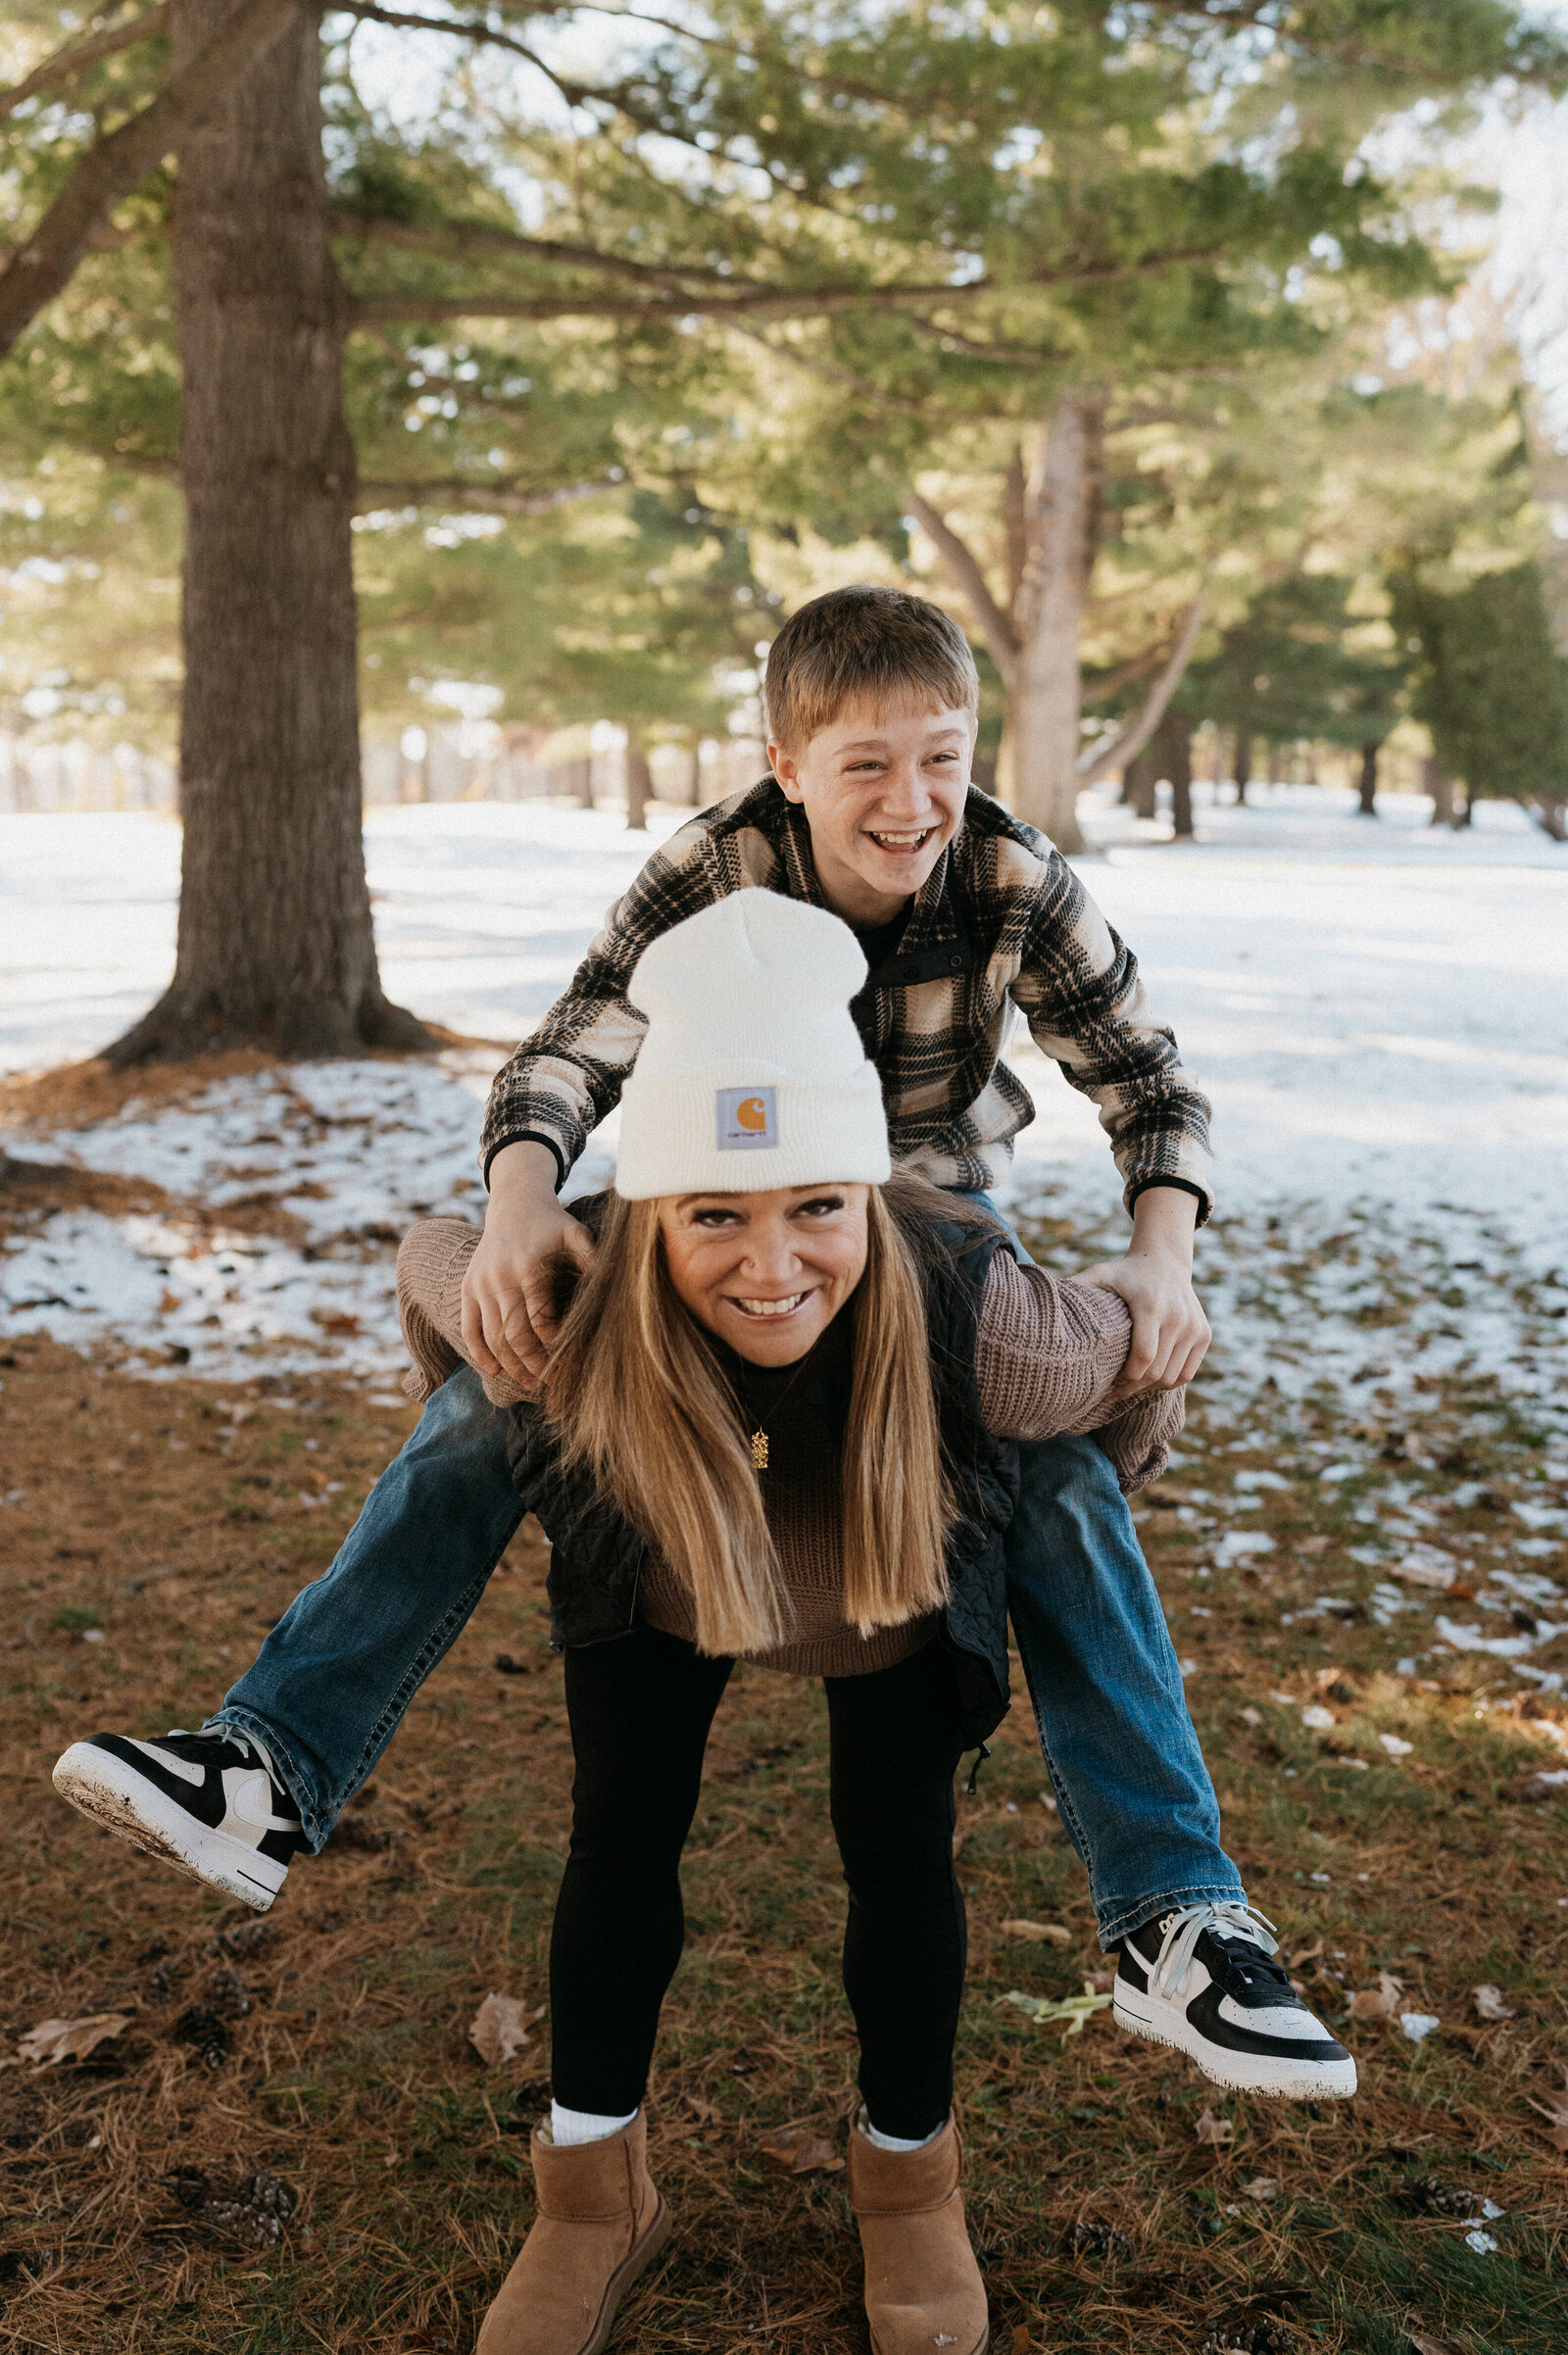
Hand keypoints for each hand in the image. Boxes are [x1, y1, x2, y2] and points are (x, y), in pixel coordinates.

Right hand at [460, 1141, 595, 1387]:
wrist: (513, 1202)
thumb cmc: (552, 1223)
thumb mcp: (576, 1234)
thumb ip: (592, 1259)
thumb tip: (617, 1282)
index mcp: (529, 1270)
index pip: (540, 1322)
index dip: (555, 1348)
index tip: (570, 1365)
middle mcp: (500, 1279)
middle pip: (515, 1337)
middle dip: (534, 1366)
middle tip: (552, 1385)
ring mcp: (480, 1285)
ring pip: (492, 1338)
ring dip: (510, 1366)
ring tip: (530, 1383)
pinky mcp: (468, 1287)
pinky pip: (469, 1329)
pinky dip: (480, 1354)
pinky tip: (497, 1371)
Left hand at [1075, 1186, 1209, 1400]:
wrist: (1164, 1261)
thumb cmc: (1123, 1274)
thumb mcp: (1098, 1275)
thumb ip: (1076, 1290)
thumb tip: (1041, 1308)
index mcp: (1151, 1305)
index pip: (1143, 1357)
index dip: (1125, 1379)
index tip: (1107, 1386)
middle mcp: (1179, 1316)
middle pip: (1156, 1371)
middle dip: (1133, 1387)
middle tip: (1112, 1392)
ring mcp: (1195, 1326)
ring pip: (1172, 1377)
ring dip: (1149, 1388)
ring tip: (1128, 1386)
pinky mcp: (1204, 1334)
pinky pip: (1186, 1373)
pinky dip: (1168, 1381)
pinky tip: (1148, 1379)